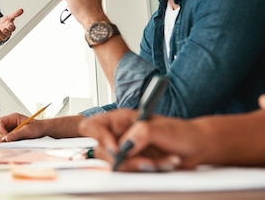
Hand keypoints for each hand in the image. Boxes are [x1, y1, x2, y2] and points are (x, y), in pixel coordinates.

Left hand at [0, 8, 23, 41]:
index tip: (10, 25)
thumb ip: (15, 14)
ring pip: (3, 37)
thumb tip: (22, 10)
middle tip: (4, 29)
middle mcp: (8, 33)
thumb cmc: (5, 22)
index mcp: (11, 27)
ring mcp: (3, 36)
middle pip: (8, 33)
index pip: (13, 28)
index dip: (11, 27)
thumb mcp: (9, 17)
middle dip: (6, 31)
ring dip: (0, 34)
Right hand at [0, 112, 45, 141]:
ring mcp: (10, 129)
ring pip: (0, 134)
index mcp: (13, 118)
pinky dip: (7, 141)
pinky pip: (5, 138)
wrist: (43, 130)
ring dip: (3, 138)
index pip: (0, 121)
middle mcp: (10, 122)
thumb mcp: (27, 130)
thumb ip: (17, 134)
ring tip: (11, 141)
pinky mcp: (12, 134)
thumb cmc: (37, 127)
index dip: (0, 129)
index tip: (5, 137)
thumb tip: (7, 138)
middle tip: (7, 141)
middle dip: (1, 135)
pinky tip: (13, 142)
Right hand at [79, 109, 197, 171]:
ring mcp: (127, 150)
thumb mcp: (160, 129)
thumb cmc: (182, 131)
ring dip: (139, 166)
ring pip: (117, 164)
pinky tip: (164, 164)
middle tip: (145, 162)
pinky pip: (131, 173)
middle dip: (124, 160)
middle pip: (102, 150)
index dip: (99, 138)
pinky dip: (149, 171)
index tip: (116, 149)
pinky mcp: (135, 163)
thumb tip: (123, 147)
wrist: (199, 147)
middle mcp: (120, 134)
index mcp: (120, 119)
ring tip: (159, 162)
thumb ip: (139, 134)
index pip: (93, 126)